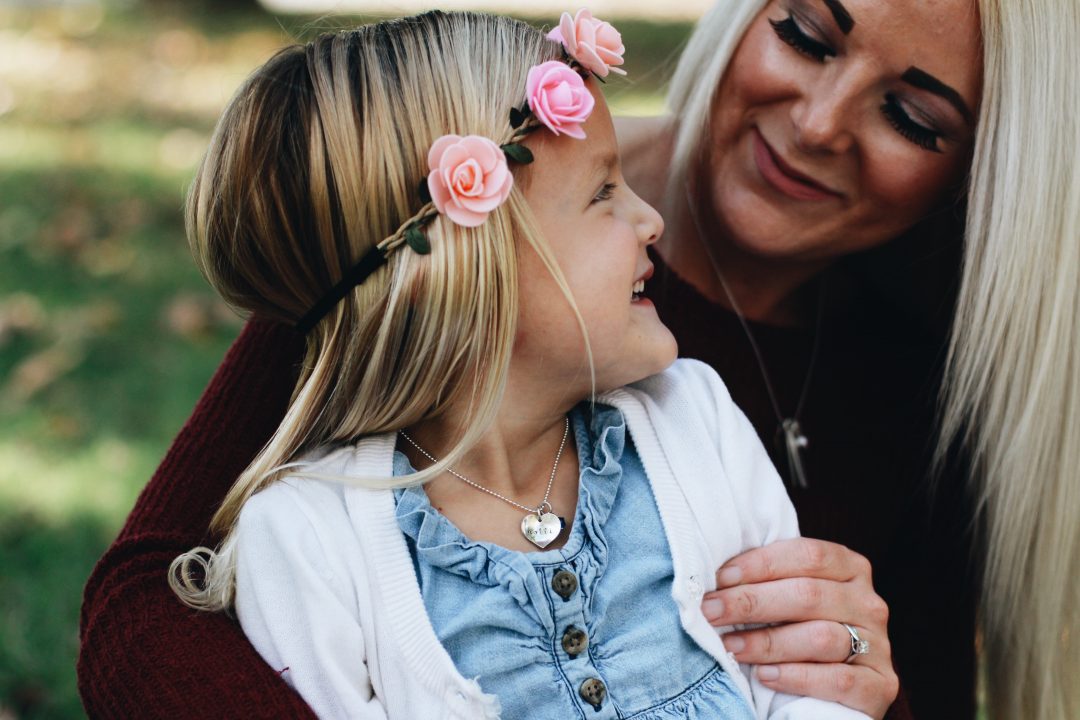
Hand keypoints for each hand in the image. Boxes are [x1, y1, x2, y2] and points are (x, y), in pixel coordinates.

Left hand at [701, 538, 898, 718]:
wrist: (839, 693)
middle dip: (751, 602)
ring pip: (820, 637)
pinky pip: (837, 680)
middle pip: (808, 594)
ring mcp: (879, 646)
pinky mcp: (880, 686)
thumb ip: (771, 581)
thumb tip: (717, 574)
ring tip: (731, 646)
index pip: (807, 555)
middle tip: (711, 611)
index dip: (760, 563)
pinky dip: (796, 677)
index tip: (721, 578)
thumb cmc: (802, 630)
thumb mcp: (792, 597)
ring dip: (767, 642)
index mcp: (851, 569)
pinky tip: (765, 675)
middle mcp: (869, 603)